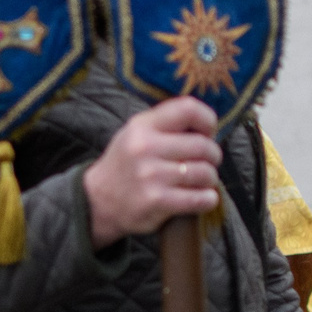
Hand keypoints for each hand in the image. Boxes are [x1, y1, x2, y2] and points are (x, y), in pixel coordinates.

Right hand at [82, 97, 221, 245]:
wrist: (97, 201)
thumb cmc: (126, 165)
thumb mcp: (136, 134)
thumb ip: (167, 124)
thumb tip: (208, 126)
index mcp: (142, 126)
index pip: (188, 109)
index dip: (208, 121)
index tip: (208, 133)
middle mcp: (145, 147)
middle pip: (203, 146)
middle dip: (213, 156)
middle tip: (208, 163)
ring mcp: (151, 175)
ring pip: (205, 173)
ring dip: (210, 179)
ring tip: (201, 181)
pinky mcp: (156, 201)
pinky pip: (200, 199)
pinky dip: (208, 199)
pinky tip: (203, 198)